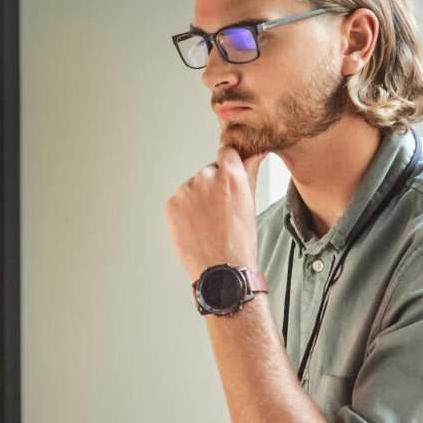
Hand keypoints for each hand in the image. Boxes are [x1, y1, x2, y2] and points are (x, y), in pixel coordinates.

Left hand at [165, 146, 264, 279]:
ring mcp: (186, 190)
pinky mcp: (171, 204)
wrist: (221, 270)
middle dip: (212, 186)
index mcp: (231, 175)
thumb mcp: (250, 204)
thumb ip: (246, 175)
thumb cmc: (240, 241)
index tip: (227, 175)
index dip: (228, 164)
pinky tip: (196, 228)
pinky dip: (185, 212)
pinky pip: (179, 202)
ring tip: (208, 224)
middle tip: (219, 211)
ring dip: (198, 200)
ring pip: (193, 188)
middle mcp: (207, 178)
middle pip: (208, 171)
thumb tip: (251, 155)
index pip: (226, 152)